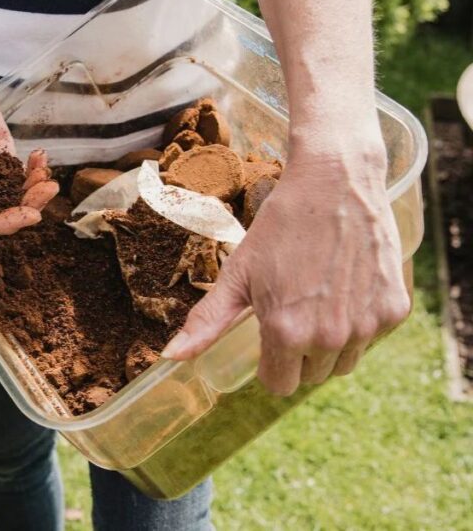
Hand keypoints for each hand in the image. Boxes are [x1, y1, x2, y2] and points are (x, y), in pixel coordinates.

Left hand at [161, 150, 410, 395]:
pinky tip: (346, 287)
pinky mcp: (394, 310)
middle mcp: (330, 337)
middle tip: (294, 307)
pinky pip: (372, 338)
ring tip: (318, 298)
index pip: (278, 384)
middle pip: (311, 376)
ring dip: (331, 344)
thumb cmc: (280, 227)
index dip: (269, 362)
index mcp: (286, 333)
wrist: (335, 183)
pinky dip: (360, 322)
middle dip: (299, 352)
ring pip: (344, 362)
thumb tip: (171, 358)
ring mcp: (367, 326)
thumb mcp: (238, 273)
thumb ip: (207, 322)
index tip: (269, 333)